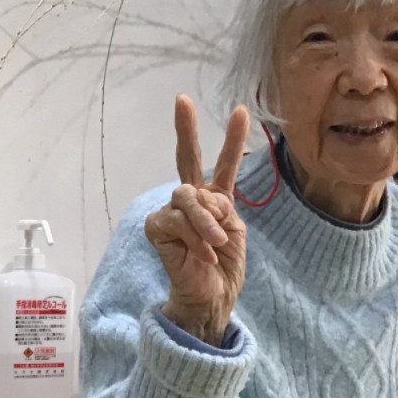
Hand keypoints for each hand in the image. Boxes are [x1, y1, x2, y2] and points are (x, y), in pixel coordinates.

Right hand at [144, 94, 249, 344]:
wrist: (211, 297)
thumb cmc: (223, 267)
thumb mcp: (234, 231)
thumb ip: (220, 207)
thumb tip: (202, 196)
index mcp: (214, 199)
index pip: (223, 164)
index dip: (233, 139)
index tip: (241, 111)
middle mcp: (190, 201)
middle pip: (186, 159)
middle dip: (185, 129)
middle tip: (182, 100)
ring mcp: (171, 212)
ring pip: (187, 197)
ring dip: (206, 222)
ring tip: (217, 244)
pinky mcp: (156, 227)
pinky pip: (177, 220)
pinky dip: (195, 237)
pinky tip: (202, 254)